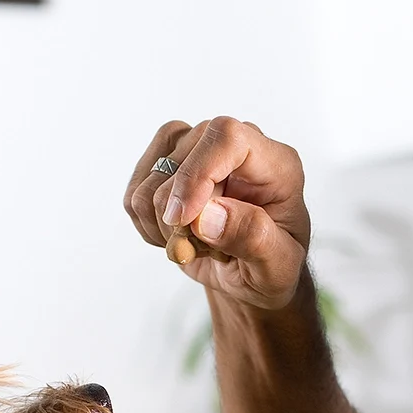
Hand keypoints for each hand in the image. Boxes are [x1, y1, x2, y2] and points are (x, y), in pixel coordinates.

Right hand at [122, 117, 309, 310]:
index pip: (227, 137)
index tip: (185, 220)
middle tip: (204, 250)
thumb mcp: (277, 268)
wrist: (251, 275)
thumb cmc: (272, 268)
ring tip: (194, 245)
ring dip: (163, 225)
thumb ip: (253, 239)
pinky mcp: (170, 166)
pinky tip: (175, 238)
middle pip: (182, 159)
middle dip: (181, 217)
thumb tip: (208, 216)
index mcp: (276, 165)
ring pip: (151, 175)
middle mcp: (237, 148)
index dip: (196, 173)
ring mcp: (201, 152)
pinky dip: (147, 224)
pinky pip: (135, 191)